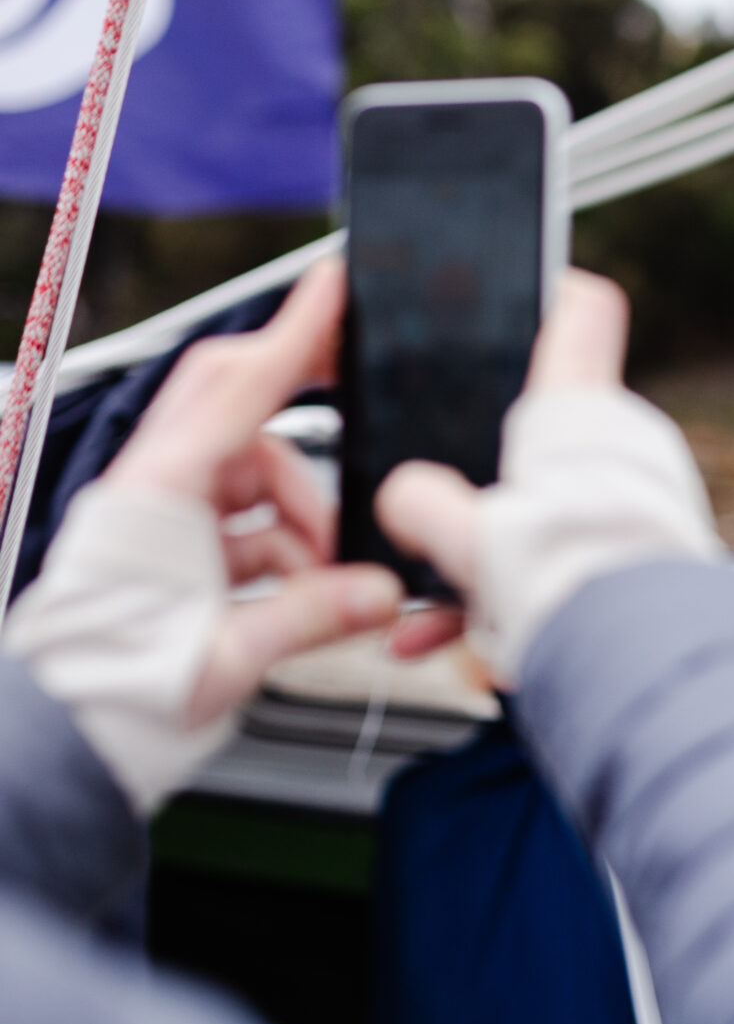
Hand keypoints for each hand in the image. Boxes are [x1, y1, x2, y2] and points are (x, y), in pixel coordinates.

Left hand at [4, 257, 403, 812]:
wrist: (63, 738)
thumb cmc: (118, 692)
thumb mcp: (229, 658)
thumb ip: (315, 614)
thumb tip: (380, 591)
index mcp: (160, 496)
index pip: (239, 388)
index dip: (295, 332)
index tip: (333, 284)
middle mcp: (153, 491)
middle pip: (235, 401)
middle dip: (300, 396)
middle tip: (356, 382)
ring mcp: (158, 516)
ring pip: (250, 468)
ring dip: (302, 508)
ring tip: (330, 573)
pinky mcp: (166, 547)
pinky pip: (241, 517)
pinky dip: (283, 543)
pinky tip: (307, 591)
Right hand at [374, 269, 721, 682]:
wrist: (644, 649)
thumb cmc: (569, 580)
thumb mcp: (468, 535)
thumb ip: (423, 507)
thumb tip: (403, 497)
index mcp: (578, 407)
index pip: (579, 309)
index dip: (545, 287)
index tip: (514, 288)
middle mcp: (619, 441)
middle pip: (544, 424)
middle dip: (485, 466)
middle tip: (438, 492)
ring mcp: (636, 493)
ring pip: (546, 503)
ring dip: (485, 547)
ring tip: (430, 598)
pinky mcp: (640, 545)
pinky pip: (564, 553)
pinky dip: (509, 589)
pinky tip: (448, 636)